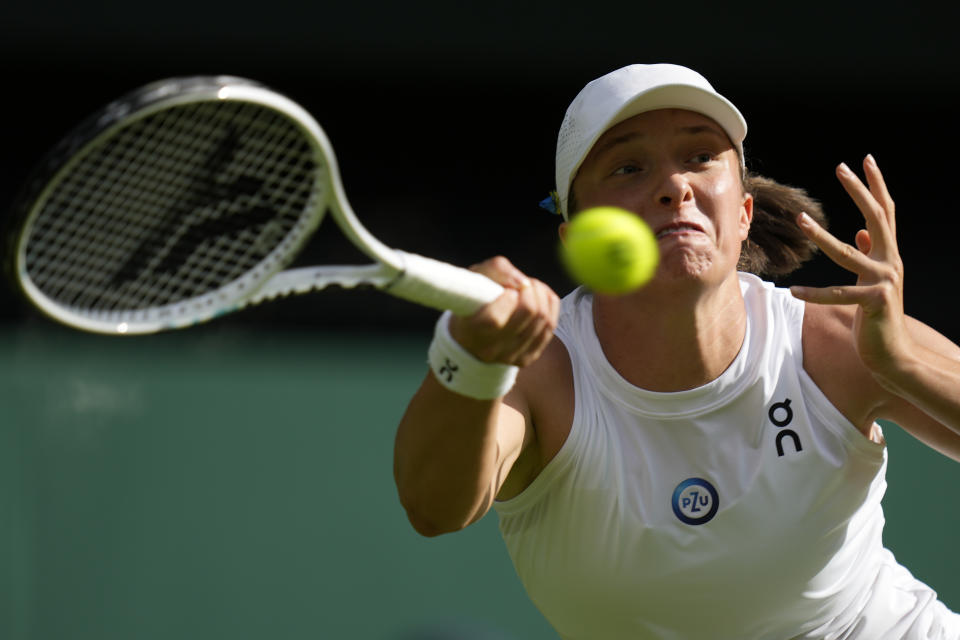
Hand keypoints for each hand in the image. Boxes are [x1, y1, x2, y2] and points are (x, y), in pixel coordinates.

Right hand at [449, 256, 558, 366]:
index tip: (508, 290)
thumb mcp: (475, 277)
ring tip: (529, 289)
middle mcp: (491, 348)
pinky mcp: (527, 358)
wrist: (470, 336)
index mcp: (471, 330)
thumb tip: (523, 282)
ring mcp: (510, 356)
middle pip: (529, 312)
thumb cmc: (473, 301)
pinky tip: (538, 299)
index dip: (508, 297)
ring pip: (544, 319)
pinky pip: (550, 326)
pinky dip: (549, 306)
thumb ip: (497, 270)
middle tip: (522, 284)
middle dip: (530, 289)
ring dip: (541, 295)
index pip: (495, 318)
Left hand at [790, 155, 911, 378]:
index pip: (884, 212)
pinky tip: (793, 291)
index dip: (875, 186)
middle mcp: (891, 263)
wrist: (895, 354)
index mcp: (889, 255)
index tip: (865, 160)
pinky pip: (838, 296)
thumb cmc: (879, 317)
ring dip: (821, 237)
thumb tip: (860, 232)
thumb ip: (869, 255)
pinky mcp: (873, 304)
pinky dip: (814, 294)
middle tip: (841, 167)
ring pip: (847, 254)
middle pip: (876, 218)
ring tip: (800, 220)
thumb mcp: (872, 280)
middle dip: (858, 191)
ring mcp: (884, 282)